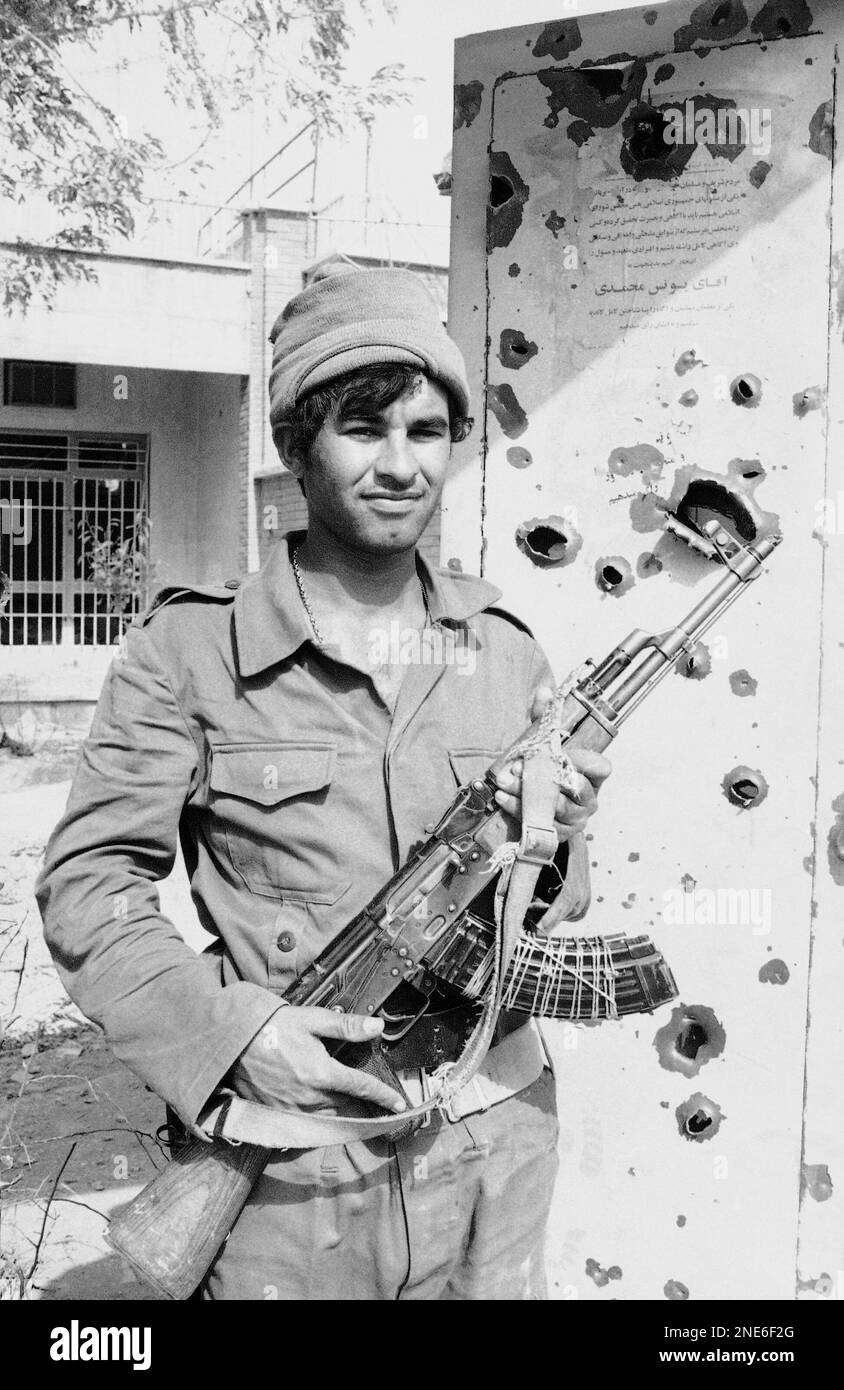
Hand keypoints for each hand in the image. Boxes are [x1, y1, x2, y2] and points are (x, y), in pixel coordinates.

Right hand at [229, 1006, 406, 1114]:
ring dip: (344, 1116)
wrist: (231, 1043)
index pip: (362, 1088)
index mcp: (322, 1073)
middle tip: (379, 1108)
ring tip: (357, 1112)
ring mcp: (293, 1110)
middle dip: (365, 1108)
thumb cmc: (272, 1026)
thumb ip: (346, 1026)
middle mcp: (310, 1097)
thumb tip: (377, 1027)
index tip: (399, 1105)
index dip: (384, 1096)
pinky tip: (325, 1114)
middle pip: (347, 1107)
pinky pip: (308, 1124)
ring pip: (329, 1119)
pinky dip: (321, 1121)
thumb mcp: (311, 1019)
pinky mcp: (278, 1114)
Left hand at [492, 685, 611, 841]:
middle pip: (575, 788)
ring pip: (556, 808)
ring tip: (504, 782)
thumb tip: (545, 692)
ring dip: (527, 794)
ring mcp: (575, 819)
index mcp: (592, 776)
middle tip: (520, 767)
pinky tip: (502, 798)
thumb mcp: (545, 744)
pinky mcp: (557, 835)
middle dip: (545, 776)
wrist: (536, 807)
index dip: (584, 760)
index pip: (602, 767)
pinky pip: (540, 824)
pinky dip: (518, 810)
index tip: (560, 753)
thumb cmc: (545, 772)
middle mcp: (588, 799)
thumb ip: (545, 719)